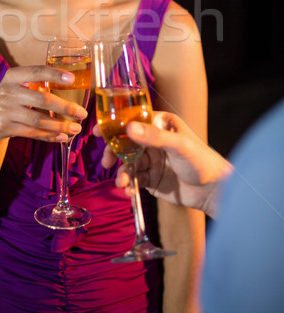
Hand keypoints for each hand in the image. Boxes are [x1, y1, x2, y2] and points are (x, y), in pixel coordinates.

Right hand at [0, 66, 86, 142]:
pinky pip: (33, 133)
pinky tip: (62, 137)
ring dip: (61, 126)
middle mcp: (7, 91)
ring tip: (76, 128)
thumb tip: (74, 85)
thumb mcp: (20, 85)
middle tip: (82, 113)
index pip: (37, 71)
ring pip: (39, 120)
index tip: (72, 79)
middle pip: (42, 99)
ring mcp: (5, 110)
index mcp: (13, 75)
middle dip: (65, 107)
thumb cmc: (14, 98)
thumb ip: (39, 83)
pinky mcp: (5, 127)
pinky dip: (50, 136)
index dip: (54, 74)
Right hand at [94, 111, 232, 217]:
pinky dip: (128, 184)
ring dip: (122, 173)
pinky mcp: (151, 178)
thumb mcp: (178, 146)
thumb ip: (154, 137)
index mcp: (161, 124)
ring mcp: (151, 159)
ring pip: (127, 163)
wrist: (214, 192)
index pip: (133, 120)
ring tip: (123, 184)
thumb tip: (129, 128)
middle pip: (125, 142)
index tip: (98, 131)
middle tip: (106, 162)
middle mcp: (154, 140)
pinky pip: (133, 179)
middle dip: (114, 152)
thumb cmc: (202, 162)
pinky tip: (128, 191)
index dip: (114, 125)